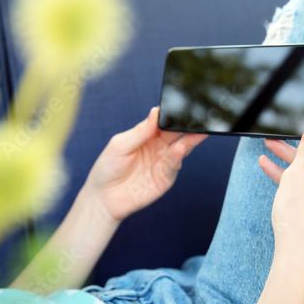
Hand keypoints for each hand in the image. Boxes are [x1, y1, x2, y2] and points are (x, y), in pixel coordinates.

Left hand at [82, 107, 206, 221]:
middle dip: (188, 125)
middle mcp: (158, 147)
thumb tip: (155, 112)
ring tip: (196, 133)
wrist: (104, 198)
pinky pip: (175, 165)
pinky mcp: (166, 177)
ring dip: (190, 140)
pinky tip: (180, 149)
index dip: (172, 114)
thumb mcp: (119, 145)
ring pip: (182, 148)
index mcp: (147, 134)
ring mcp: (163, 162)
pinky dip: (179, 157)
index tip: (181, 106)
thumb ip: (140, 131)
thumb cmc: (108, 168)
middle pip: (178, 133)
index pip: (163, 120)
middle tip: (199, 118)